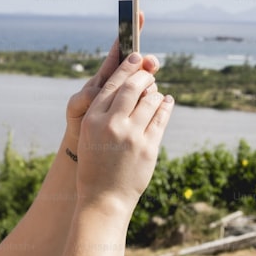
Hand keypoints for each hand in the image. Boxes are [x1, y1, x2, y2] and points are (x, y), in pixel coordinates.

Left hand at [66, 13, 158, 145]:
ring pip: (147, 82)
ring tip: (144, 93)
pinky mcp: (139, 111)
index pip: (118, 52)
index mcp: (104, 78)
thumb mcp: (76, 109)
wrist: (86, 148)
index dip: (128, 33)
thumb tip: (99, 91)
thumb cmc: (79, 123)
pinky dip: (154, 98)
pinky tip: (156, 101)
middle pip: (138, 65)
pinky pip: (150, 100)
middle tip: (150, 66)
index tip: (139, 14)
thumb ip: (84, 98)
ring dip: (149, 83)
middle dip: (146, 63)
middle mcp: (119, 84)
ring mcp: (131, 97)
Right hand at [74, 52, 173, 212]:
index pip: (112, 84)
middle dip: (144, 75)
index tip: (135, 56)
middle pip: (132, 87)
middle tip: (149, 69)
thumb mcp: (90, 136)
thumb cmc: (95, 166)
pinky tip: (166, 101)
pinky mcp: (149, 147)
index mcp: (93, 119)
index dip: (126, 67)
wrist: (104, 199)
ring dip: (155, 92)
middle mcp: (112, 124)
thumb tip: (126, 89)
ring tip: (156, 91)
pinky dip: (165, 106)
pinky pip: (161, 118)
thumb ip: (104, 114)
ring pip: (150, 100)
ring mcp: (132, 136)